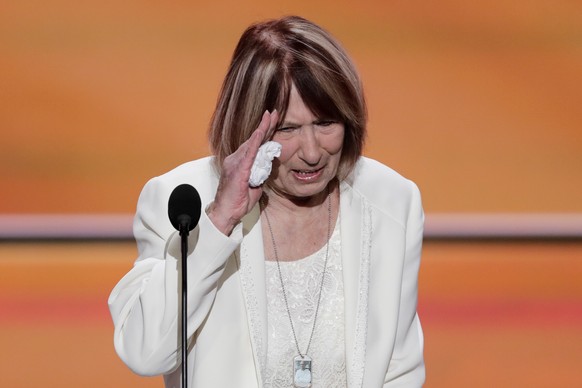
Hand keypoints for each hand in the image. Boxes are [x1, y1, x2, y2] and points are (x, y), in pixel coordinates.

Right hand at [207, 110, 278, 234]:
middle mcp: (236, 159)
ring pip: (251, 143)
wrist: (226, 212)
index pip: (255, 144)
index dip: (264, 132)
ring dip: (262, 129)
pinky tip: (261, 132)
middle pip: (253, 139)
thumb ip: (260, 173)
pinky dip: (255, 141)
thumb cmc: (238, 201)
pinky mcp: (238, 170)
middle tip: (274, 112)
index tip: (272, 120)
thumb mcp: (255, 185)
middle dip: (265, 125)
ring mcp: (236, 163)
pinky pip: (248, 153)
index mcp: (241, 162)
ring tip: (271, 117)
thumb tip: (267, 167)